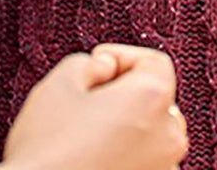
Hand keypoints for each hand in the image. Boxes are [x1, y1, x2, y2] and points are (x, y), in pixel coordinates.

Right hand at [1, 45, 186, 169]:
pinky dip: (124, 155)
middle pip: (156, 100)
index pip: (155, 63)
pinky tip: (93, 158)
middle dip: (125, 93)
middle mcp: (167, 137)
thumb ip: (91, 63)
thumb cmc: (48, 151)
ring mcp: (162, 169)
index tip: (98, 66)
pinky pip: (144, 163)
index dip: (122, 57)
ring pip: (150, 135)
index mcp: (150, 100)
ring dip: (126, 127)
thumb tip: (105, 68)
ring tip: (86, 134)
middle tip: (87, 99)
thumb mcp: (60, 83)